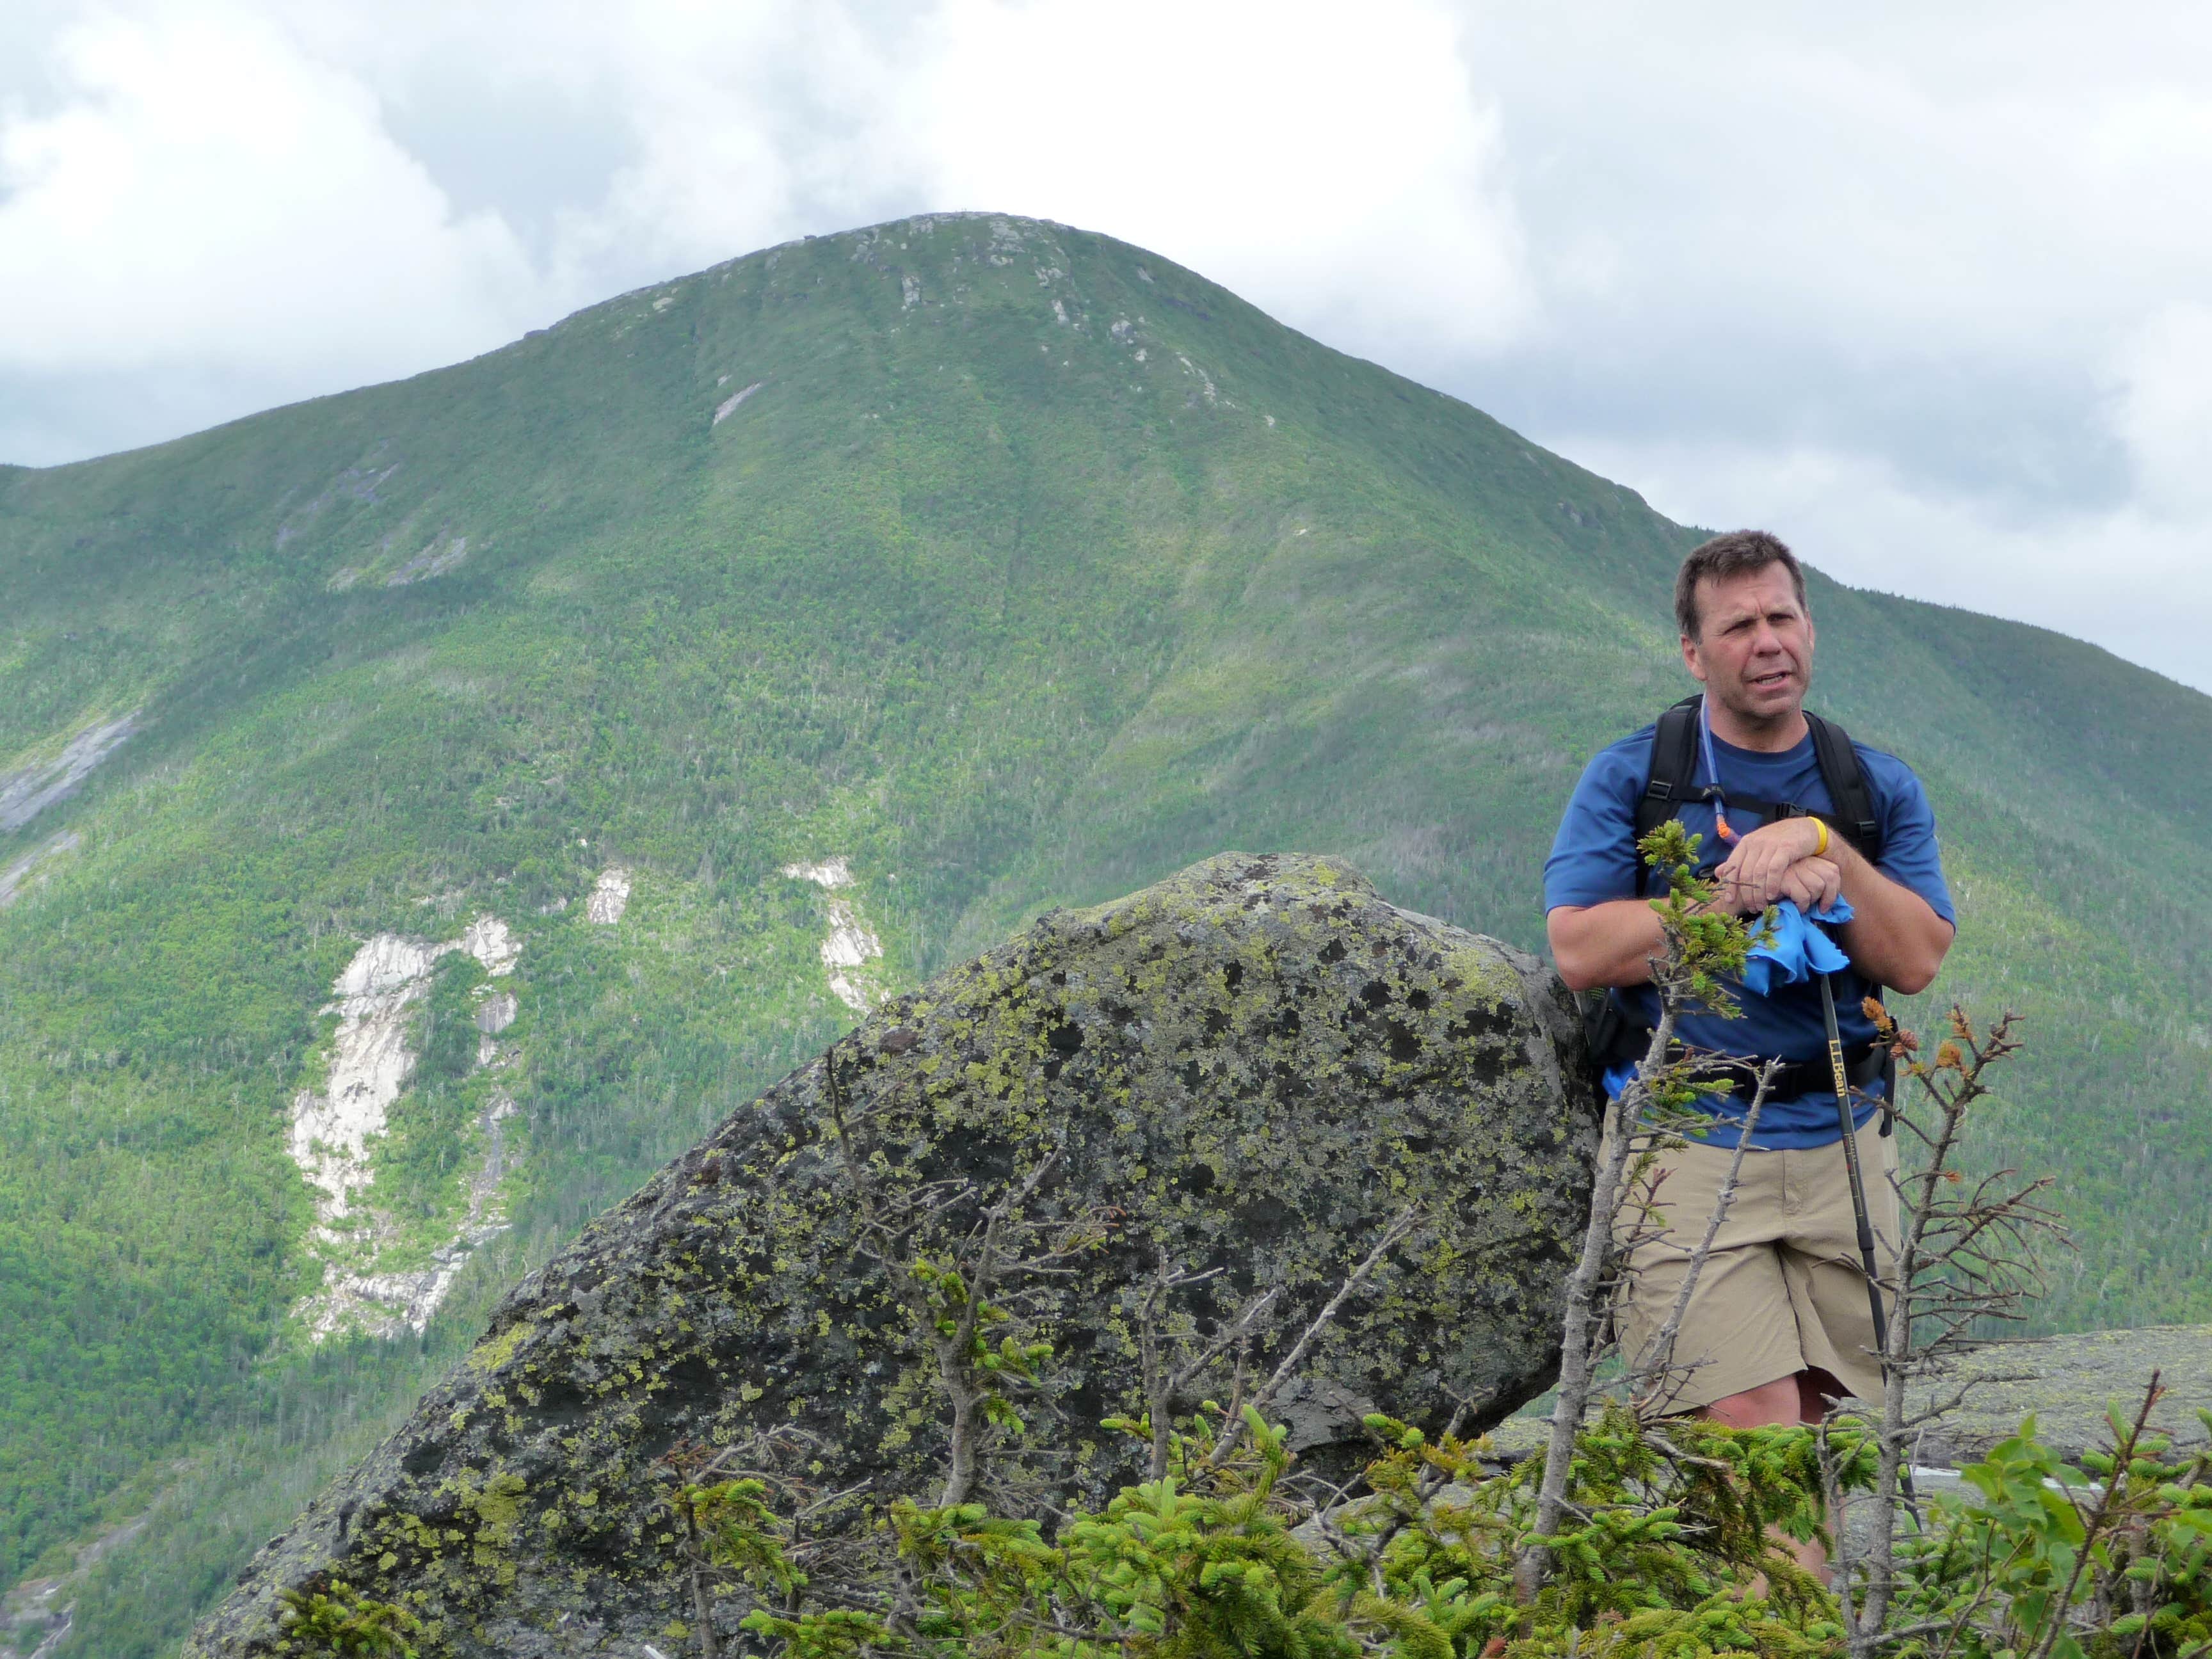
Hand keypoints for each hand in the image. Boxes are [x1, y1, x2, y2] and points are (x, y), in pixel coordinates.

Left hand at [1712, 818, 1826, 913]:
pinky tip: (1773, 896)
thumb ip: (1740, 860)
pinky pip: (1774, 870)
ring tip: (1761, 906)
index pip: (1732, 866)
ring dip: (1759, 893)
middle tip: (1751, 908)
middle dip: (1747, 894)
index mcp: (1746, 843)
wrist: (1806, 829)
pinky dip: (1772, 885)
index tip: (1730, 900)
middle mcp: (1755, 842)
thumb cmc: (1781, 842)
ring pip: (1758, 873)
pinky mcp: (1785, 848)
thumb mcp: (1758, 848)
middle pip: (1745, 873)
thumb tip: (1717, 873)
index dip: (1730, 884)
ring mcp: (1770, 844)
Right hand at [1779, 856, 1841, 913]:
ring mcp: (1793, 868)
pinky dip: (1801, 906)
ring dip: (1811, 901)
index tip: (1825, 906)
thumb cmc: (1780, 889)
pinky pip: (1803, 896)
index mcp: (1809, 859)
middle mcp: (1802, 860)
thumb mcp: (1802, 882)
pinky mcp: (1784, 878)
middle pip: (1829, 878)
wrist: (1753, 889)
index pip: (1833, 871)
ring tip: (1801, 905)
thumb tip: (1833, 903)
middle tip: (1815, 907)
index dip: (1834, 891)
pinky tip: (1793, 906)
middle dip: (1826, 897)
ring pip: (1817, 887)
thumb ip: (1815, 884)